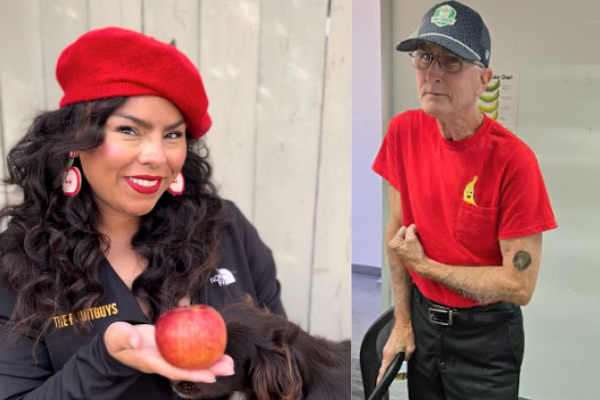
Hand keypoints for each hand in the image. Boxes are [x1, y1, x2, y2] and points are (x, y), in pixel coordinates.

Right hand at [104, 321, 233, 381]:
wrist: (118, 340)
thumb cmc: (117, 339)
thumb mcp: (116, 335)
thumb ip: (126, 337)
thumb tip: (137, 339)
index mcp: (152, 362)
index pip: (175, 371)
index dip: (193, 374)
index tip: (210, 377)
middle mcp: (164, 362)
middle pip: (190, 369)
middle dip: (210, 371)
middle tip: (230, 368)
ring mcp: (169, 356)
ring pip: (193, 361)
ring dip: (212, 362)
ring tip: (230, 362)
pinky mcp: (172, 348)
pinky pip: (191, 350)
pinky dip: (204, 347)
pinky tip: (217, 344)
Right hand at [376, 322, 414, 383]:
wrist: (403, 324)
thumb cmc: (406, 334)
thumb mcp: (410, 349)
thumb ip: (406, 358)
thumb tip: (404, 360)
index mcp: (390, 353)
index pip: (383, 368)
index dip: (381, 377)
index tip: (378, 382)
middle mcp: (386, 351)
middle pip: (384, 365)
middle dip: (387, 371)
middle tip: (389, 375)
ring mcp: (386, 348)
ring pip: (387, 359)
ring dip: (390, 363)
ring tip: (395, 364)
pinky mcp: (388, 345)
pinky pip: (388, 354)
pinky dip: (391, 358)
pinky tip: (396, 357)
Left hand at [389, 224, 427, 273]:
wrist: (421, 265)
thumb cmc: (415, 253)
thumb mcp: (411, 238)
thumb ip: (410, 229)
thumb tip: (412, 226)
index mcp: (393, 242)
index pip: (403, 228)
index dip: (410, 232)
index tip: (413, 240)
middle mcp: (395, 245)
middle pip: (405, 232)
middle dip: (411, 235)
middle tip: (415, 243)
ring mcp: (400, 247)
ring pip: (409, 236)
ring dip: (414, 238)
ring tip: (416, 246)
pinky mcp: (406, 249)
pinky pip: (411, 241)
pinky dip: (414, 242)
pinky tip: (416, 247)